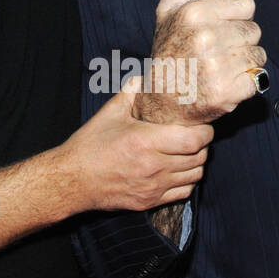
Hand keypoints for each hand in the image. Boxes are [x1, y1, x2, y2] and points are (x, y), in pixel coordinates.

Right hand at [62, 75, 212, 211]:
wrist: (73, 180)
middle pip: (199, 157)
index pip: (194, 140)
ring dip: (196, 162)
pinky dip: (187, 181)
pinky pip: (184, 192)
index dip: (205, 131)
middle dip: (203, 144)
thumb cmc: (90, 145)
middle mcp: (153, 166)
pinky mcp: (150, 201)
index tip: (202, 125)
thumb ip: (132, 91)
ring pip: (195, 175)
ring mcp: (153, 186)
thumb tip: (147, 76)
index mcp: (145, 141)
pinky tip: (178, 170)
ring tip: (188, 152)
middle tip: (196, 135)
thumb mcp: (110, 113)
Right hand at [133, 0, 264, 123]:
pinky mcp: (227, 92)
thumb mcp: (169, 8)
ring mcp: (217, 66)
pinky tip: (225, 84)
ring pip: (259, 55)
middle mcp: (206, 38)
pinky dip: (247, 85)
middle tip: (215, 53)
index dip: (234, 17)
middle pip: (254, 30)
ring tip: (220, 68)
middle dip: (240, 41)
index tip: (215, 29)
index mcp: (195, 12)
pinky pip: (258, 79)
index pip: (247, 4)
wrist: (161, 100)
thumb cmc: (168, 50)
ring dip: (245, 64)